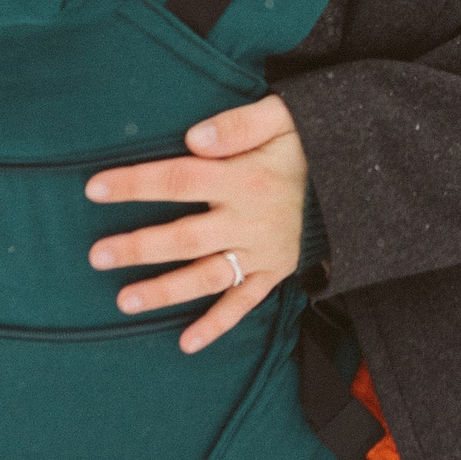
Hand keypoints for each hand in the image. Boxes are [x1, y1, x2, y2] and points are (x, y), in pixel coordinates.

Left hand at [86, 95, 309, 354]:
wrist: (365, 179)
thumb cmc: (314, 141)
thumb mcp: (286, 116)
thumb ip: (240, 124)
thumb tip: (194, 137)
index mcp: (245, 178)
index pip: (179, 180)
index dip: (136, 185)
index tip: (94, 189)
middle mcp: (250, 220)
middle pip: (184, 237)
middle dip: (138, 247)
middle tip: (97, 256)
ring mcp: (262, 252)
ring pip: (207, 276)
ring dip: (166, 291)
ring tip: (124, 302)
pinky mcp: (275, 272)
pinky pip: (244, 303)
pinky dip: (217, 325)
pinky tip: (186, 343)